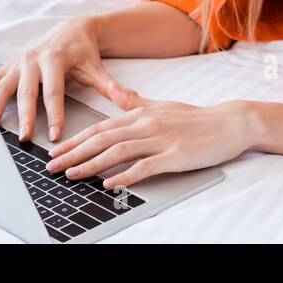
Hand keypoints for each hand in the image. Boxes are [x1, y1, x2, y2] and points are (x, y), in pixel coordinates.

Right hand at [0, 17, 137, 141]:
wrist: (71, 29)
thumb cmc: (84, 52)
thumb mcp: (97, 68)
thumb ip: (112, 87)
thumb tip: (131, 102)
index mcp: (55, 60)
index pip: (54, 91)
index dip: (55, 113)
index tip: (56, 134)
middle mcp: (33, 60)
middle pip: (27, 91)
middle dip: (26, 115)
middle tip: (25, 137)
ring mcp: (19, 62)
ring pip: (5, 85)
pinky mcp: (10, 65)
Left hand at [45, 98, 251, 189]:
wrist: (230, 123)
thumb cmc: (197, 118)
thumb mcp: (164, 106)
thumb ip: (139, 103)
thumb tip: (122, 97)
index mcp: (141, 113)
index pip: (100, 127)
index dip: (75, 140)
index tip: (56, 151)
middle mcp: (146, 123)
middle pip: (102, 138)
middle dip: (73, 153)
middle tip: (52, 166)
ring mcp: (160, 139)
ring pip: (117, 151)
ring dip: (91, 165)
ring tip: (72, 176)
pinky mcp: (174, 155)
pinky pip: (144, 167)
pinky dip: (124, 176)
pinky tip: (109, 184)